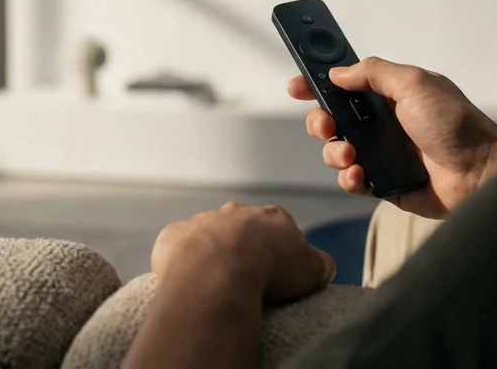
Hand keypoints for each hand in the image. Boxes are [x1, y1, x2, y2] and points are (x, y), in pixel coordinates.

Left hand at [151, 201, 335, 304]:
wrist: (219, 273)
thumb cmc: (269, 270)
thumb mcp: (313, 269)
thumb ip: (321, 262)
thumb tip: (323, 265)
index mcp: (272, 216)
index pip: (280, 227)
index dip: (279, 250)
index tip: (276, 272)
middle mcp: (236, 212)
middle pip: (242, 228)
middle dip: (243, 248)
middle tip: (245, 278)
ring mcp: (202, 220)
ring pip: (208, 235)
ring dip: (211, 253)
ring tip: (215, 283)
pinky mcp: (174, 235)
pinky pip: (178, 247)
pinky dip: (182, 260)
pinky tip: (189, 280)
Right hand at [290, 57, 496, 219]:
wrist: (480, 173)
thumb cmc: (456, 125)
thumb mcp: (416, 84)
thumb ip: (374, 72)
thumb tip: (340, 72)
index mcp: (390, 95)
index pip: (345, 85)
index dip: (318, 84)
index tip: (298, 86)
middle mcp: (383, 123)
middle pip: (331, 120)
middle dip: (320, 122)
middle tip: (328, 125)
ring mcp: (382, 154)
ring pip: (336, 151)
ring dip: (334, 152)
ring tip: (352, 156)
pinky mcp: (384, 183)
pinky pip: (352, 180)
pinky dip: (349, 178)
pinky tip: (359, 175)